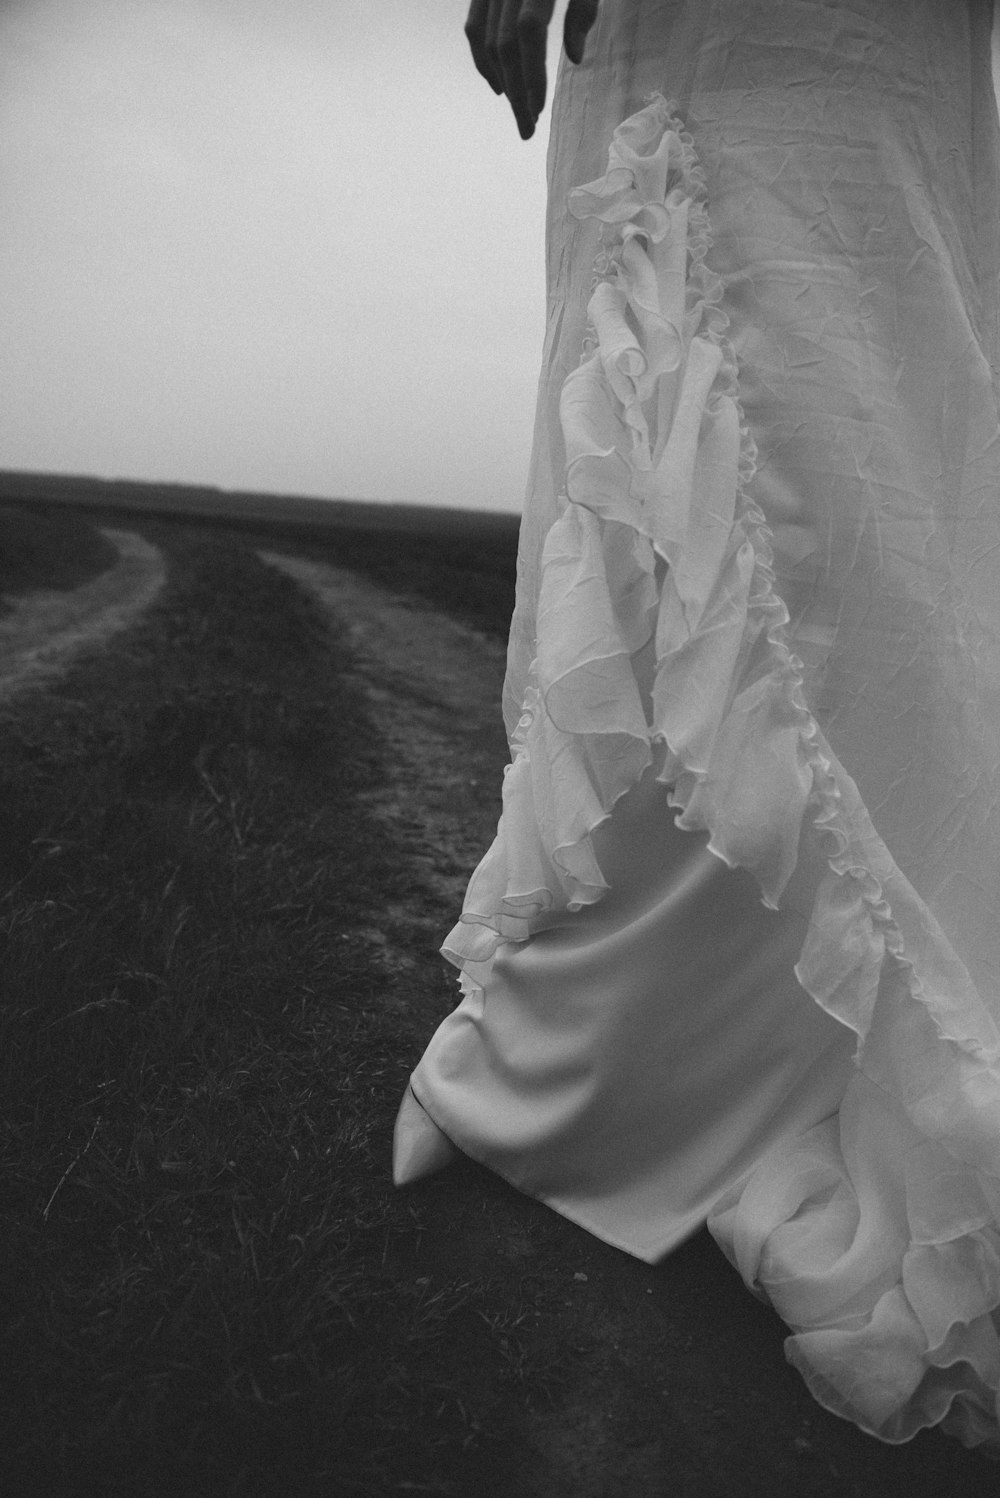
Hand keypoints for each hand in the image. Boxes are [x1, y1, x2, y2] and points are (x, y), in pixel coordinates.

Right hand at [465, 0, 599, 139]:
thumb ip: (583, 10)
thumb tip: (576, 59)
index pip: (529, 31)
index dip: (531, 71)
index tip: (538, 108)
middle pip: (504, 45)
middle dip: (516, 91)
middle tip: (528, 128)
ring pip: (486, 41)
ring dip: (502, 81)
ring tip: (519, 111)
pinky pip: (474, 26)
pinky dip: (482, 59)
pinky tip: (497, 87)